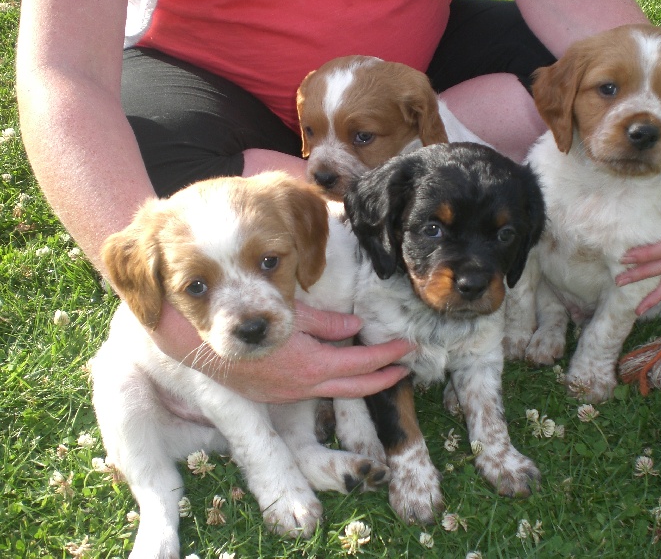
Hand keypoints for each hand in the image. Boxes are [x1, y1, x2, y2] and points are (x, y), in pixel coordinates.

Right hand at [154, 301, 411, 403]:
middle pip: (356, 388)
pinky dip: (334, 383)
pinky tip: (339, 370)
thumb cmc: (247, 319)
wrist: (201, 344)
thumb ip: (327, 323)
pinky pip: (314, 392)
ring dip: (361, 382)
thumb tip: (357, 327)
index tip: (407, 346)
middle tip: (405, 367)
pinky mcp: (277, 396)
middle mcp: (303, 387)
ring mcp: (289, 395)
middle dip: (384, 378)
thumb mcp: (292, 315)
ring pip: (336, 393)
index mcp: (311, 366)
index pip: (362, 365)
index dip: (388, 356)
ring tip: (381, 370)